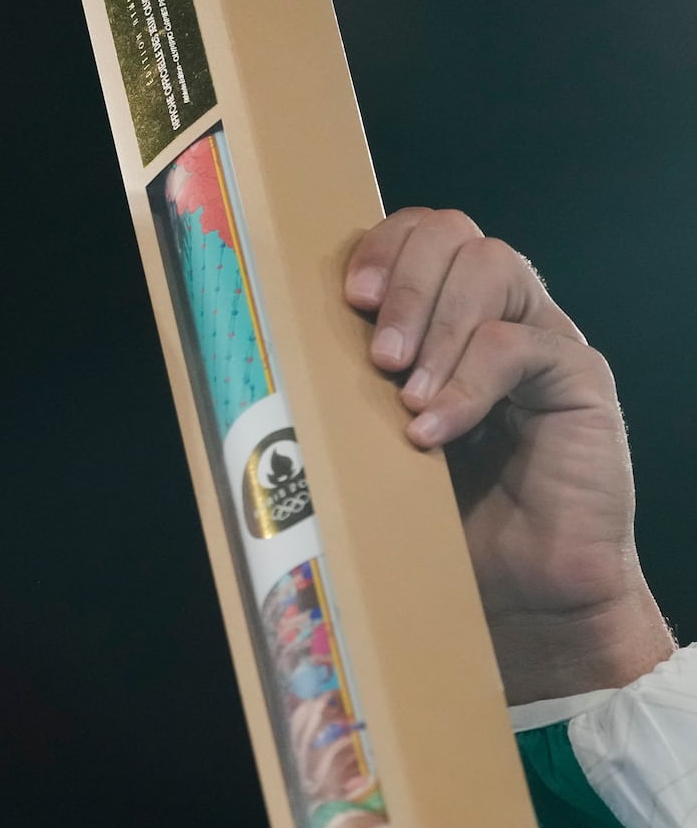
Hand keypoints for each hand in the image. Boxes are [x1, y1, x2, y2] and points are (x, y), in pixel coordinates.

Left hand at [344, 208, 672, 703]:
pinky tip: (433, 432)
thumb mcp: (366, 451)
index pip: (414, 238)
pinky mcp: (578, 378)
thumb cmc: (434, 525)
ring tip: (403, 394)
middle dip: (405, 282)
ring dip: (438, 324)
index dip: (379, 248)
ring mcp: (540, 339)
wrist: (522, 594)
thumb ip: (335, 402)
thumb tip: (249, 383)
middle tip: (378, 353)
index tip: (346, 297)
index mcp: (437, 320)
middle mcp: (493, 315)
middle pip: (454, 233)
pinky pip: (523, 346)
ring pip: (494, 267)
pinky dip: (470, 384)